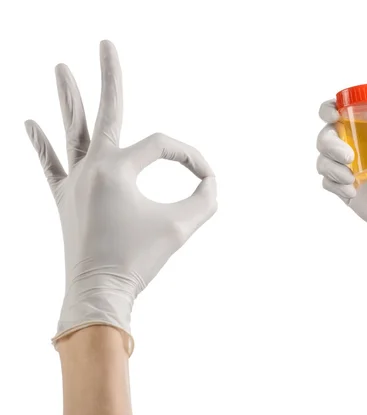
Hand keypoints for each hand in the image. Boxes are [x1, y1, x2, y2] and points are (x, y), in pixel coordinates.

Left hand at [26, 40, 216, 352]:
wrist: (98, 291)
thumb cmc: (139, 259)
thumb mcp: (183, 226)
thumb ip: (206, 197)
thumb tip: (210, 179)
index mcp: (117, 168)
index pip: (163, 146)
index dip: (190, 157)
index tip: (206, 180)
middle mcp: (90, 166)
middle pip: (103, 112)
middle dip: (108, 76)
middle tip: (104, 42)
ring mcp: (73, 181)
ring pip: (70, 131)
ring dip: (67, 98)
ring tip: (59, 66)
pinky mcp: (64, 198)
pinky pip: (50, 165)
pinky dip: (41, 144)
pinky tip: (28, 122)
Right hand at [316, 81, 366, 298]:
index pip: (348, 110)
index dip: (332, 107)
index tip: (335, 114)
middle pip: (328, 133)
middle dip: (327, 139)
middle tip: (347, 154)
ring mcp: (359, 173)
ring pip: (323, 158)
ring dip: (328, 162)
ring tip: (350, 176)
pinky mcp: (354, 197)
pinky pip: (328, 183)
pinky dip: (332, 183)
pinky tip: (353, 191)